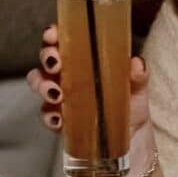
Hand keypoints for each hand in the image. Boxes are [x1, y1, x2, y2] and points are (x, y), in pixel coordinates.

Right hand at [26, 24, 152, 136]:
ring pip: (40, 84)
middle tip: (56, 63)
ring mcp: (61, 98)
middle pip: (47, 60)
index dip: (53, 34)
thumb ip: (137, 76)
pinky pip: (46, 115)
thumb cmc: (130, 107)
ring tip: (57, 93)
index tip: (53, 34)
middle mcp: (68, 76)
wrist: (131, 142)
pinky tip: (59, 119)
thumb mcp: (137, 89)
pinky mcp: (60, 122)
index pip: (63, 40)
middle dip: (47, 58)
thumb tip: (136, 63)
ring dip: (43, 86)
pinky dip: (49, 116)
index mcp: (84, 60)